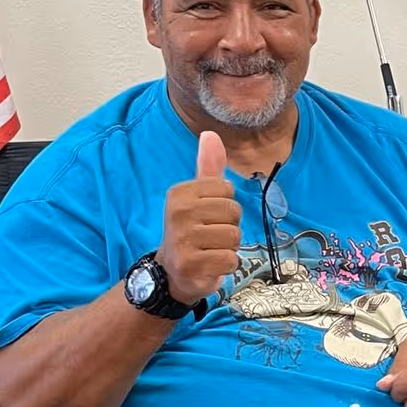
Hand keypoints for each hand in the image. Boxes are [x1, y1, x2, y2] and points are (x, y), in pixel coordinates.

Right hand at [156, 131, 241, 305]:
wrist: (171, 272)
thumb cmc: (191, 231)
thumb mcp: (198, 197)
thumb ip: (208, 167)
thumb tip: (210, 134)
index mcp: (180, 193)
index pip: (227, 190)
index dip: (225, 206)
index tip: (207, 216)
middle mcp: (178, 213)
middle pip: (234, 213)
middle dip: (229, 227)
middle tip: (209, 237)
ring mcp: (183, 240)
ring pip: (234, 237)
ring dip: (228, 248)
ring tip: (209, 250)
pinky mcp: (191, 264)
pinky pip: (230, 259)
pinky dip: (226, 265)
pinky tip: (209, 265)